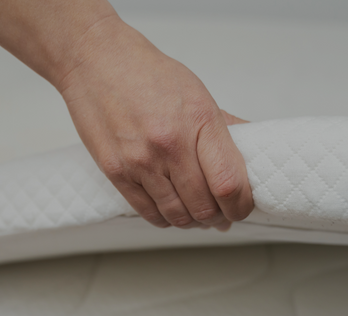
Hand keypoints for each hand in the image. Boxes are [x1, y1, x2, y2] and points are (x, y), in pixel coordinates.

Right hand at [56, 16, 252, 230]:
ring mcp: (141, 161)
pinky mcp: (116, 172)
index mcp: (199, 121)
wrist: (96, 61)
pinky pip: (148, 212)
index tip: (241, 207)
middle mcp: (170, 144)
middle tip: (222, 215)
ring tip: (198, 215)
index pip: (229, 183)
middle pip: (204, 207)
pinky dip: (166, 219)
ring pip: (178, 216)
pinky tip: (173, 212)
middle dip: (219, 217)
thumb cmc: (147, 74)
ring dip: (193, 223)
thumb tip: (251, 152)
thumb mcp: (198, 94)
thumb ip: (225, 129)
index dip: (241, 206)